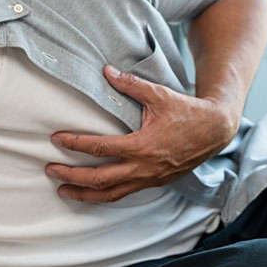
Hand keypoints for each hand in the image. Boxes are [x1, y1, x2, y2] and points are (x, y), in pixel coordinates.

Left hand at [47, 65, 240, 202]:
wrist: (215, 131)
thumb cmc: (187, 112)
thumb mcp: (159, 94)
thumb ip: (130, 84)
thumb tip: (106, 71)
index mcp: (142, 146)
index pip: (99, 148)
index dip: (75, 144)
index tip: (56, 140)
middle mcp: (143, 168)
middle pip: (99, 179)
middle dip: (72, 176)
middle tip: (50, 171)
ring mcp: (149, 179)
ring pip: (111, 194)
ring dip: (85, 194)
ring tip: (64, 191)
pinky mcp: (155, 183)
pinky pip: (125, 194)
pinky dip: (105, 195)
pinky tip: (92, 192)